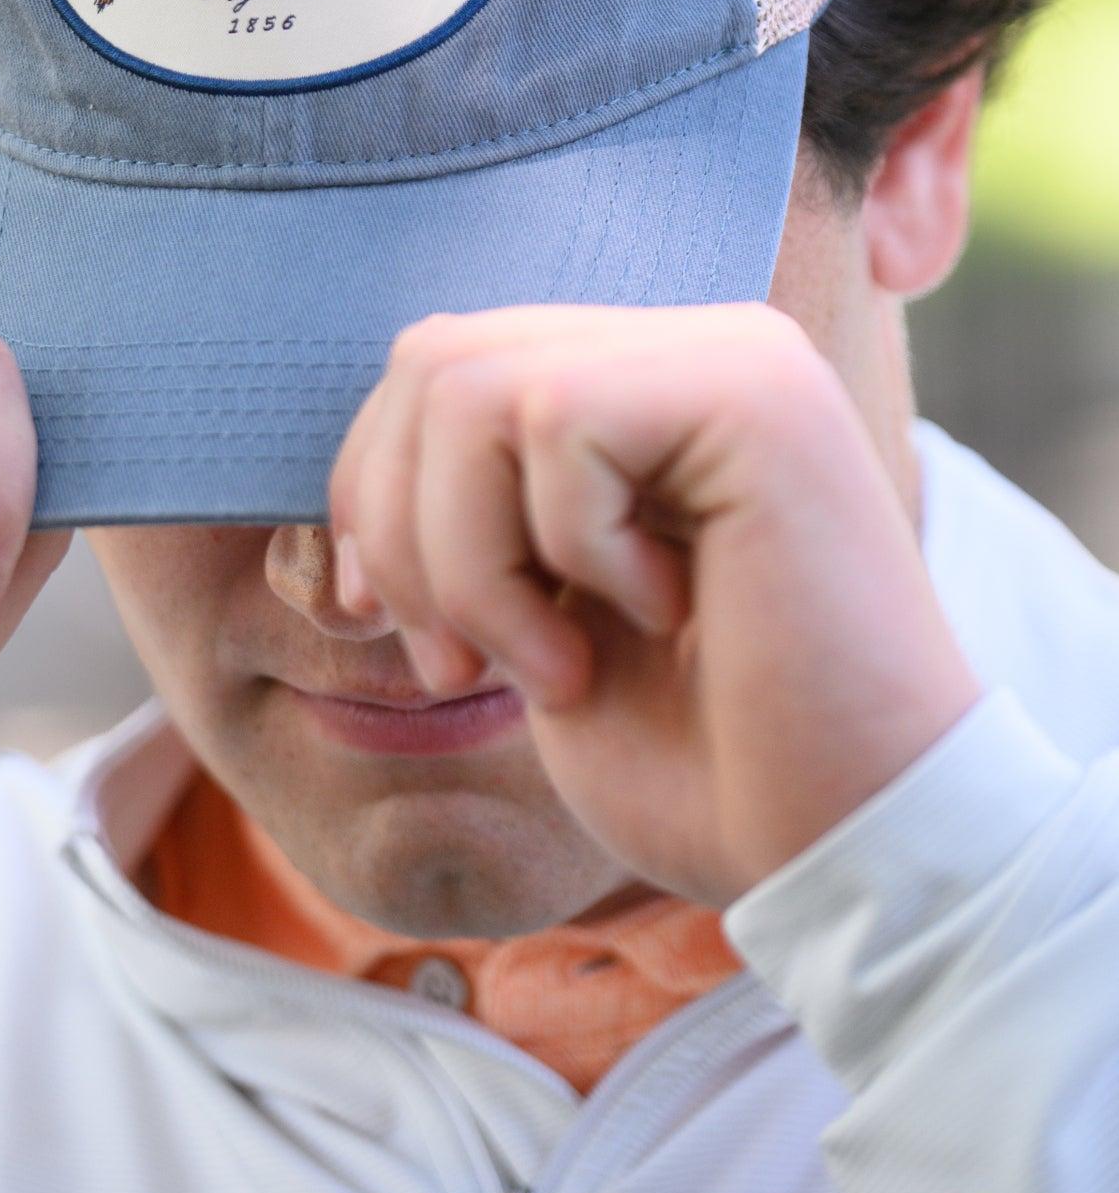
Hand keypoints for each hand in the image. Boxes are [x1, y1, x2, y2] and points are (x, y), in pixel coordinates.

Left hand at [327, 306, 984, 907]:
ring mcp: (730, 354)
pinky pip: (556, 418)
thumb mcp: (535, 618)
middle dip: (398, 534)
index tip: (389, 628)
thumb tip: (343, 481)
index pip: (434, 366)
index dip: (369, 497)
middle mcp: (689, 343)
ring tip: (557, 663)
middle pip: (432, 358)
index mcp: (640, 387)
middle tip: (462, 669)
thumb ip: (466, 514)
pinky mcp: (758, 391)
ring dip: (470, 561)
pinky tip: (661, 615)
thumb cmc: (703, 761)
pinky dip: (562, 548)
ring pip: (473, 383)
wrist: (849, 849)